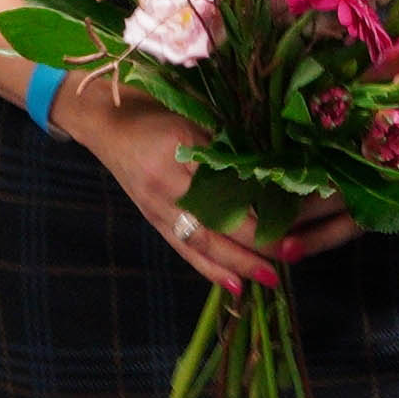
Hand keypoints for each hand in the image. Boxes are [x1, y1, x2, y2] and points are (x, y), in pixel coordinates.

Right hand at [61, 73, 357, 293]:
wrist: (105, 122)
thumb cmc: (155, 110)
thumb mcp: (192, 114)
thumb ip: (228, 142)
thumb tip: (276, 167)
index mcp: (178, 152)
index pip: (226, 183)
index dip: (259, 199)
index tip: (293, 209)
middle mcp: (166, 187)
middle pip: (216, 222)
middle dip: (255, 241)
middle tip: (293, 252)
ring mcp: (157, 209)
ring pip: (202, 243)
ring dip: (238, 263)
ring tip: (270, 279)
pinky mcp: (153, 222)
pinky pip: (184, 251)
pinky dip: (211, 270)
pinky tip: (235, 287)